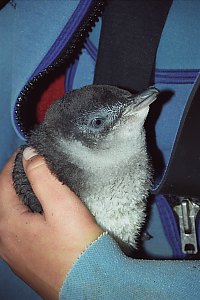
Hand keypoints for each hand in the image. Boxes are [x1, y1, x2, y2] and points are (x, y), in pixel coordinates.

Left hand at [0, 149, 102, 299]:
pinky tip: (40, 215)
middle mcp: (5, 241)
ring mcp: (15, 254)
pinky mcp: (27, 262)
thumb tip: (29, 155)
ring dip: (20, 198)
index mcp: (8, 225)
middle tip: (33, 166)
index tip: (26, 151)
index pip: (2, 183)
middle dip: (16, 180)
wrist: (92, 286)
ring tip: (37, 186)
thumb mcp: (61, 204)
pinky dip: (25, 215)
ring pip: (10, 216)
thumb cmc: (78, 248)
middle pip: (4, 200)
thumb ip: (42, 175)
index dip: (14, 163)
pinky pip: (18, 230)